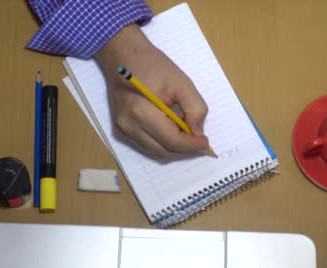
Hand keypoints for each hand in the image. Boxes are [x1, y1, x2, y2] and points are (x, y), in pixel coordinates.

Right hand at [95, 25, 208, 157]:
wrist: (124, 56)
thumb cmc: (153, 66)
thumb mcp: (182, 83)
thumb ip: (195, 109)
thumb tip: (198, 133)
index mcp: (142, 113)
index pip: (172, 141)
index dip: (191, 146)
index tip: (205, 142)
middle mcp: (129, 126)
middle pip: (163, 151)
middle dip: (184, 150)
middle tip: (199, 142)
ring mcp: (123, 129)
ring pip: (155, 151)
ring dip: (174, 148)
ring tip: (188, 136)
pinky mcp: (121, 129)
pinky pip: (146, 145)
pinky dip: (162, 143)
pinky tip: (173, 132)